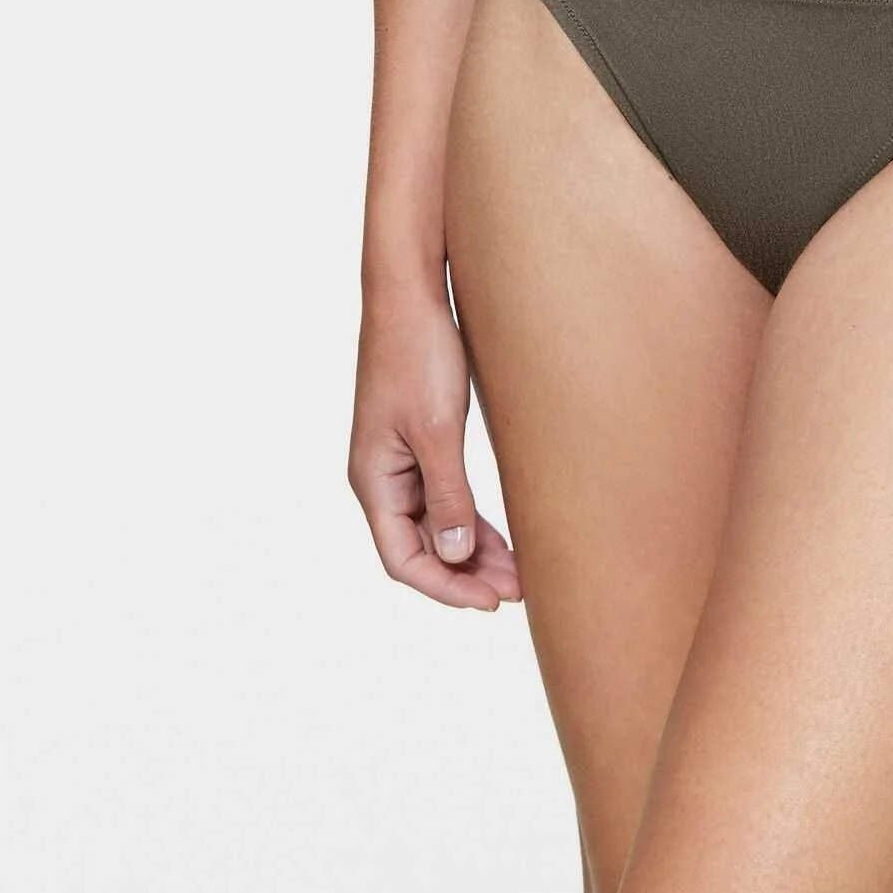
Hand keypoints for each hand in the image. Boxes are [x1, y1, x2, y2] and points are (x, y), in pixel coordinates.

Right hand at [349, 284, 523, 609]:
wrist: (412, 290)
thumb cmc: (417, 353)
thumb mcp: (436, 428)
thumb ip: (446, 494)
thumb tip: (456, 555)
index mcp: (373, 479)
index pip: (403, 559)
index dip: (446, 586)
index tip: (491, 601)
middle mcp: (382, 477)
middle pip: (421, 548)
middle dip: (466, 574)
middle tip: (517, 590)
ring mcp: (401, 459)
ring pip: (436, 524)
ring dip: (473, 550)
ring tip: (518, 573)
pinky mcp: (422, 439)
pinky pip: (444, 496)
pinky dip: (471, 518)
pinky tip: (502, 535)